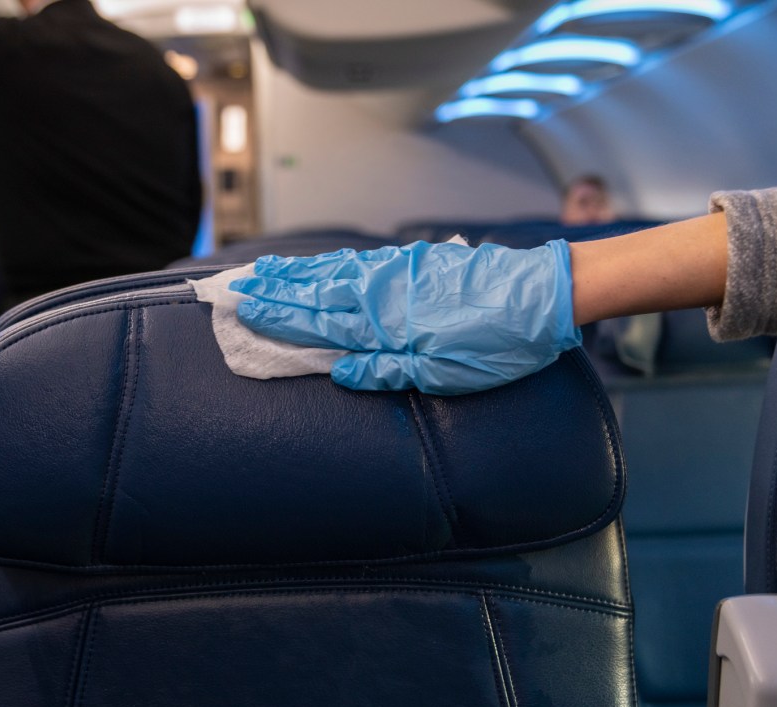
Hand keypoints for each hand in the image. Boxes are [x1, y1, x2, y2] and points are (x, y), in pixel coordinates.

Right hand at [230, 239, 581, 394]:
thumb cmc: (498, 345)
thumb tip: (341, 372)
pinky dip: (334, 262)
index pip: (318, 323)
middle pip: (318, 293)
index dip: (278, 317)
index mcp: (386, 327)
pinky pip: (363, 262)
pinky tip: (323, 263)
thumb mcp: (445, 374)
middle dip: (275, 292)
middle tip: (234, 287)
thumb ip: (389, 371)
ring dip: (298, 274)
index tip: (242, 310)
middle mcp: (385, 295)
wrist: (542, 296)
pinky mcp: (420, 262)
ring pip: (336, 274)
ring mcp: (400, 274)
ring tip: (265, 271)